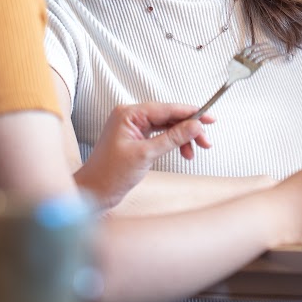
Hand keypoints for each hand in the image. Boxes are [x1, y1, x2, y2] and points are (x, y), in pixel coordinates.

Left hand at [73, 102, 212, 208]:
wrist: (93, 193)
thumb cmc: (111, 173)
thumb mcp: (146, 155)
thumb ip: (172, 138)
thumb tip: (195, 125)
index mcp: (129, 114)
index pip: (166, 108)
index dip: (190, 113)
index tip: (209, 118)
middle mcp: (130, 116)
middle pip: (168, 116)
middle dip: (188, 128)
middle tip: (205, 141)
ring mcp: (133, 128)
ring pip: (166, 126)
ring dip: (182, 137)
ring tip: (194, 152)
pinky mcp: (135, 139)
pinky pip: (160, 135)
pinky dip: (173, 143)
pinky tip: (182, 152)